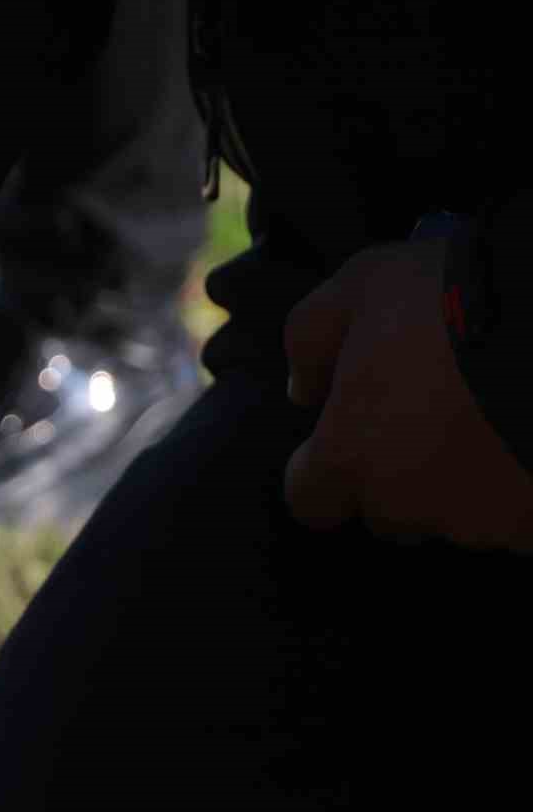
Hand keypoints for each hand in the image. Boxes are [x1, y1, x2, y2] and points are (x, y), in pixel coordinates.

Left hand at [283, 240, 532, 548]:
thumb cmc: (447, 299)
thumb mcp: (357, 288)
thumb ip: (310, 340)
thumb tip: (302, 390)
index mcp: (350, 457)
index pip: (311, 500)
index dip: (326, 472)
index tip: (351, 437)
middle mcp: (410, 505)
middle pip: (389, 510)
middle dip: (402, 476)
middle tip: (436, 416)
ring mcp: (483, 522)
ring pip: (461, 517)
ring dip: (469, 484)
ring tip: (491, 420)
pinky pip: (523, 520)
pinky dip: (524, 491)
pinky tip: (527, 439)